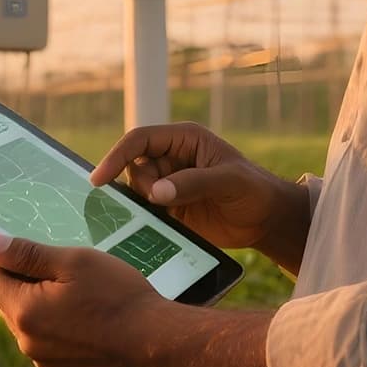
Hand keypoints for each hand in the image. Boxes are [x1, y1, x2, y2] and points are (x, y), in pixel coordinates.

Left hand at [0, 232, 165, 366]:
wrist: (156, 343)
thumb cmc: (117, 296)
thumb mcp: (73, 262)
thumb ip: (27, 253)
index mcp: (25, 312)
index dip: (7, 259)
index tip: (32, 250)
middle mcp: (28, 343)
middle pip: (9, 302)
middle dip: (26, 282)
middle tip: (62, 270)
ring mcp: (46, 362)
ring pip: (29, 324)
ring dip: (43, 306)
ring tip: (80, 294)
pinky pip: (48, 344)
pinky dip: (58, 328)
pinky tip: (87, 318)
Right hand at [90, 122, 292, 251]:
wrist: (267, 220)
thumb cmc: (254, 191)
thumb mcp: (228, 182)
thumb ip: (193, 183)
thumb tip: (155, 192)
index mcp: (183, 139)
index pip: (140, 140)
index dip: (117, 156)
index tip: (99, 178)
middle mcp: (172, 157)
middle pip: (134, 166)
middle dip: (139, 185)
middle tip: (160, 203)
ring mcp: (169, 182)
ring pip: (136, 188)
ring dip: (141, 203)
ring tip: (165, 215)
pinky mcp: (170, 206)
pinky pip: (145, 209)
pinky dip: (143, 217)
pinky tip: (152, 227)